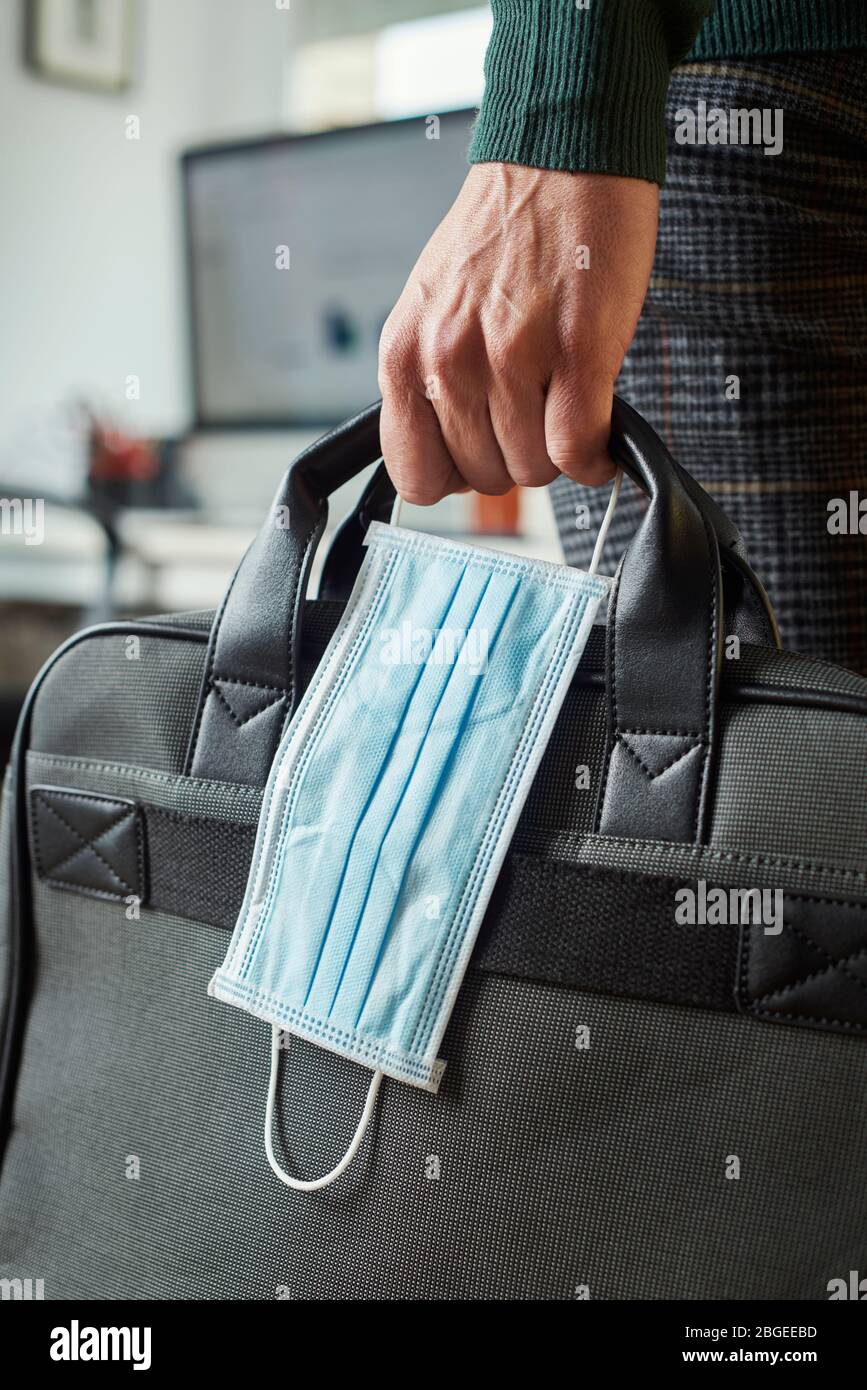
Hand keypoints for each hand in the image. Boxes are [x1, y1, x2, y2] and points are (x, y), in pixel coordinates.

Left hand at [378, 163, 657, 503]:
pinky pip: (578, 450)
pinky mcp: (576, 352)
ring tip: (566, 400)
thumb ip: (431, 380)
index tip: (480, 453)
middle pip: (485, 478)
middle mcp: (447, 361)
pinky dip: (595, 457)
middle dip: (516, 456)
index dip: (455, 475)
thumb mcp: (432, 309)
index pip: (416, 475)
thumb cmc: (504, 234)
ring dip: (559, 450)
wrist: (560, 156)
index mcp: (404, 354)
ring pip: (535, 469)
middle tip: (535, 412)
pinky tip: (600, 432)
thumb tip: (453, 456)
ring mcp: (510, 359)